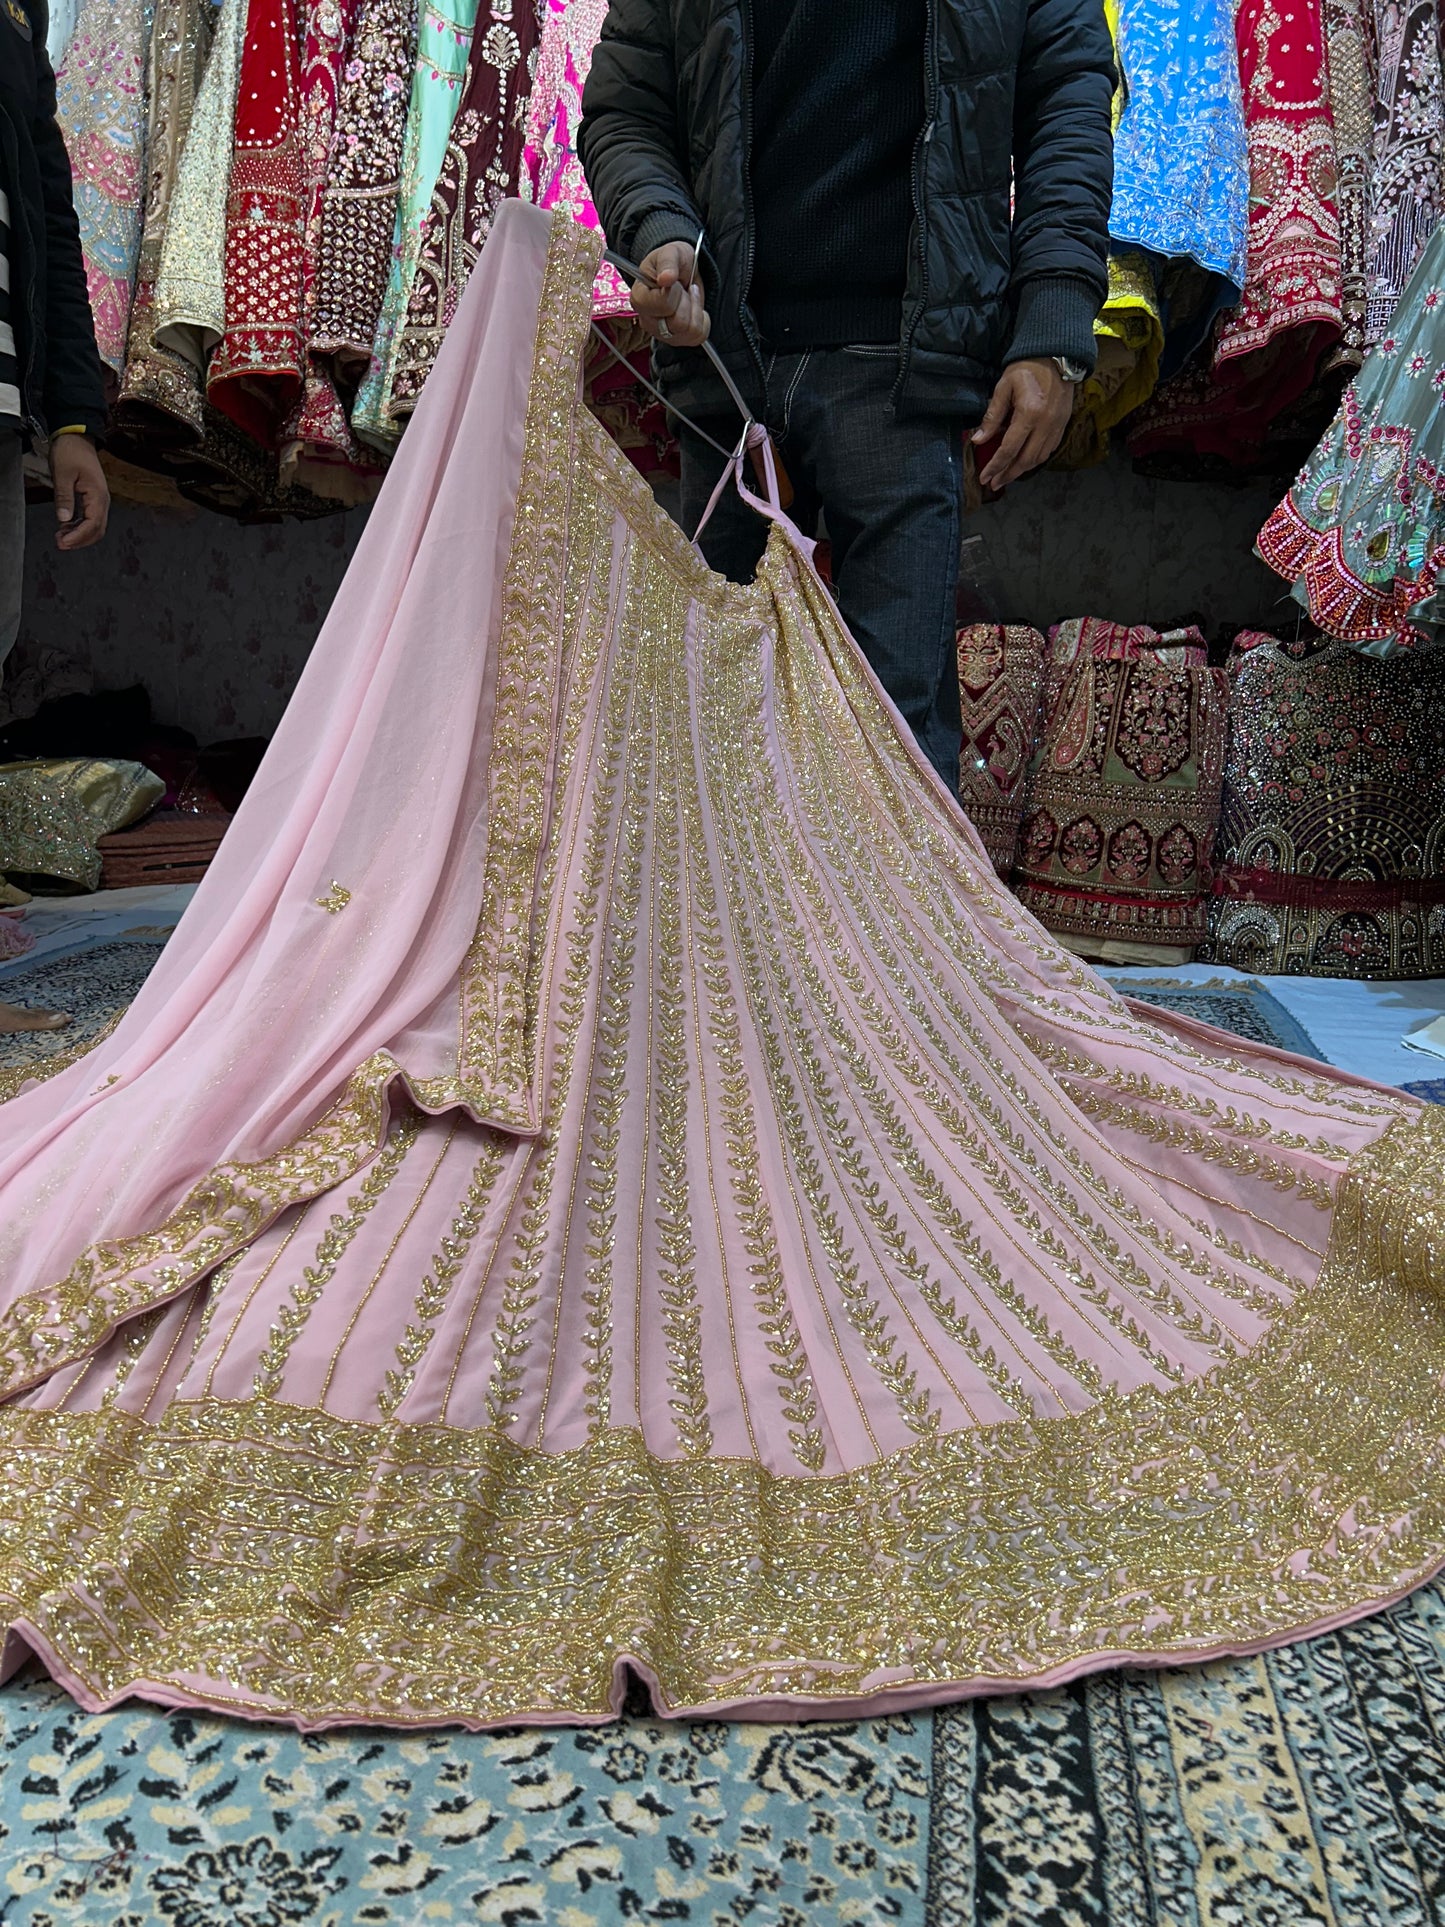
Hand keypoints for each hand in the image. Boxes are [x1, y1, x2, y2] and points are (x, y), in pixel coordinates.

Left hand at [50, 434, 109, 550]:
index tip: (64, 542)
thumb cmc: (71, 452)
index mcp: (97, 495)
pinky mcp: (94, 499)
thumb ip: (64, 498)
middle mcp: (102, 500)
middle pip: (97, 530)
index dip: (78, 536)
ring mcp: (100, 500)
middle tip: (61, 544)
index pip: (92, 524)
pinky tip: (67, 527)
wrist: (77, 438)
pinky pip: (91, 519)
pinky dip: (80, 527)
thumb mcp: (63, 474)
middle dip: (80, 540)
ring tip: (61, 537)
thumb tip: (64, 520)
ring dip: (80, 535)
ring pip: (95, 527)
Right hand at [631, 241, 709, 347]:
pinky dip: (701, 320)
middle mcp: (648, 321)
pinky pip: (698, 336)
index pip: (663, 305)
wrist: (683, 271)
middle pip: (678, 323)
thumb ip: (668, 262)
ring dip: (695, 309)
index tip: (672, 282)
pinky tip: (693, 308)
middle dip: (687, 301)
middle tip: (681, 289)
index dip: (674, 292)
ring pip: (690, 331)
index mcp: (640, 298)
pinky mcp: (678, 340)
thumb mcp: (670, 252)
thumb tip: (666, 278)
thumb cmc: (672, 263)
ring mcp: (662, 334)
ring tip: (688, 297)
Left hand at [972, 359, 1073, 489]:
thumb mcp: (1004, 387)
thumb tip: (978, 440)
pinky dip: (1035, 460)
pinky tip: (1024, 462)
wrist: (1057, 355)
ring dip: (1021, 470)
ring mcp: (1057, 426)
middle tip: (994, 484)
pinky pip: (1049, 450)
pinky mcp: (1063, 425)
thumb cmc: (1026, 368)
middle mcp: (1046, 424)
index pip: (1009, 449)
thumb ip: (992, 416)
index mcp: (1029, 413)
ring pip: (1039, 458)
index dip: (995, 466)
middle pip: (1025, 460)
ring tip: (1006, 475)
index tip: (984, 478)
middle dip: (1008, 474)